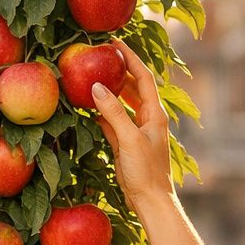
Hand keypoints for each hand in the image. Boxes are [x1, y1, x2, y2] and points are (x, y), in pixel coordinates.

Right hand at [92, 38, 175, 211]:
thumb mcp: (129, 139)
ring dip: (110, 92)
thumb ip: (114, 113)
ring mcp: (136, 131)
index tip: (116, 44)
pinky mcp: (126, 144)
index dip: (131, 58)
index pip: (143, 77)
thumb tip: (97, 87)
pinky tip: (90, 107)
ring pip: (122, 104)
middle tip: (102, 58)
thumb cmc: (146, 171)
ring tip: (93, 77)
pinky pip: (113, 122)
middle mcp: (148, 119)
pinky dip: (103, 113)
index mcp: (155, 113)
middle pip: (133, 87)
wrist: (150, 201)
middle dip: (119, 72)